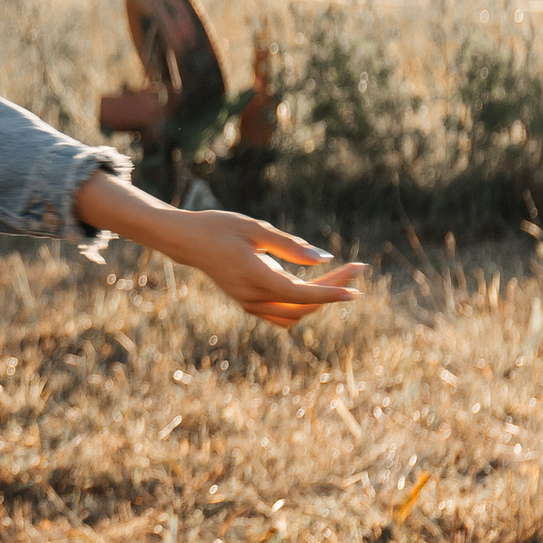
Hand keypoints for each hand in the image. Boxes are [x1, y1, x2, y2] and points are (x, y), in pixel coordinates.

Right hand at [168, 210, 364, 328]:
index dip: (330, 294)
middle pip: (302, 305)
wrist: (187, 241)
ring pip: (294, 314)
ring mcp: (249, 303)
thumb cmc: (219, 227)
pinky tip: (314, 282)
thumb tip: (324, 258)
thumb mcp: (255, 228)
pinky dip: (302, 303)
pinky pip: (283, 313)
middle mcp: (252, 297)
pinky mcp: (248, 302)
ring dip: (318, 299)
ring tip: (338, 275)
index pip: (300, 295)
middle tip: (356, 268)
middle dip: (332, 290)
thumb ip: (290, 246)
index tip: (355, 290)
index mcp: (254, 277)